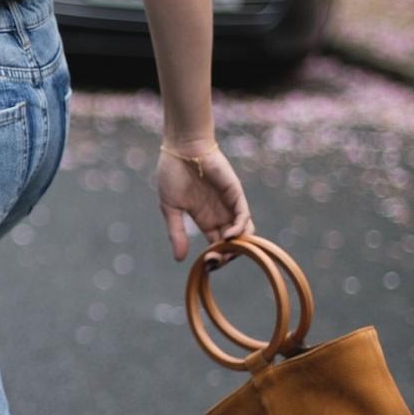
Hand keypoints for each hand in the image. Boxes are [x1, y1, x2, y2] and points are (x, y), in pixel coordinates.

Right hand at [156, 146, 253, 263]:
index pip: (216, 245)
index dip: (215, 258)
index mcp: (205, 219)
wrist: (181, 148)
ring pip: (244, 232)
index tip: (206, 266)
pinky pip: (244, 215)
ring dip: (238, 246)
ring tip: (225, 251)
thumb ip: (176, 232)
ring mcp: (229, 204)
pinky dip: (239, 228)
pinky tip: (228, 236)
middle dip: (227, 256)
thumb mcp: (170, 208)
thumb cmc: (172, 173)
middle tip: (216, 262)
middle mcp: (220, 214)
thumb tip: (179, 259)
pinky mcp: (235, 194)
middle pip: (232, 243)